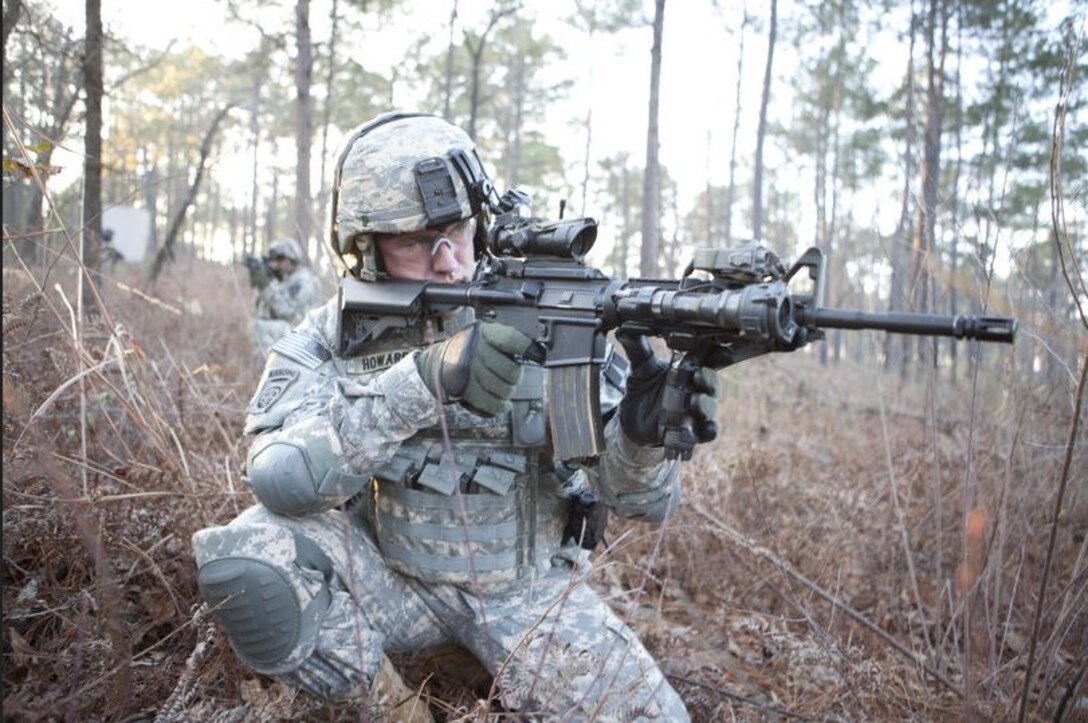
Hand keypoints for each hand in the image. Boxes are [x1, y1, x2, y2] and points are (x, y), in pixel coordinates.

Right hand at [416, 322, 531, 415]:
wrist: (442, 361)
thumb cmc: (474, 348)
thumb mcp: (488, 335)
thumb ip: (509, 340)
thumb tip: (534, 352)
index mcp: (486, 333)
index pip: (510, 338)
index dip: (525, 347)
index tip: (536, 354)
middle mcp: (477, 351)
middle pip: (511, 370)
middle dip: (515, 377)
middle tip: (513, 376)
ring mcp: (471, 371)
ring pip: (503, 389)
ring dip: (508, 391)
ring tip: (505, 387)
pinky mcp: (467, 390)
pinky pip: (491, 403)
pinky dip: (501, 406)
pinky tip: (504, 403)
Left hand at [615, 330, 719, 447]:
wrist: (632, 421)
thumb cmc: (644, 389)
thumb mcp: (640, 369)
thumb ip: (637, 349)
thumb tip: (624, 330)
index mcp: (689, 369)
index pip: (707, 357)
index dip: (715, 351)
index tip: (715, 343)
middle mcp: (696, 389)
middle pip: (712, 382)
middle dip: (708, 379)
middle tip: (697, 375)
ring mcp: (695, 411)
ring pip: (710, 407)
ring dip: (705, 405)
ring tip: (694, 402)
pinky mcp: (691, 431)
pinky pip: (706, 432)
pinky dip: (708, 431)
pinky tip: (706, 429)